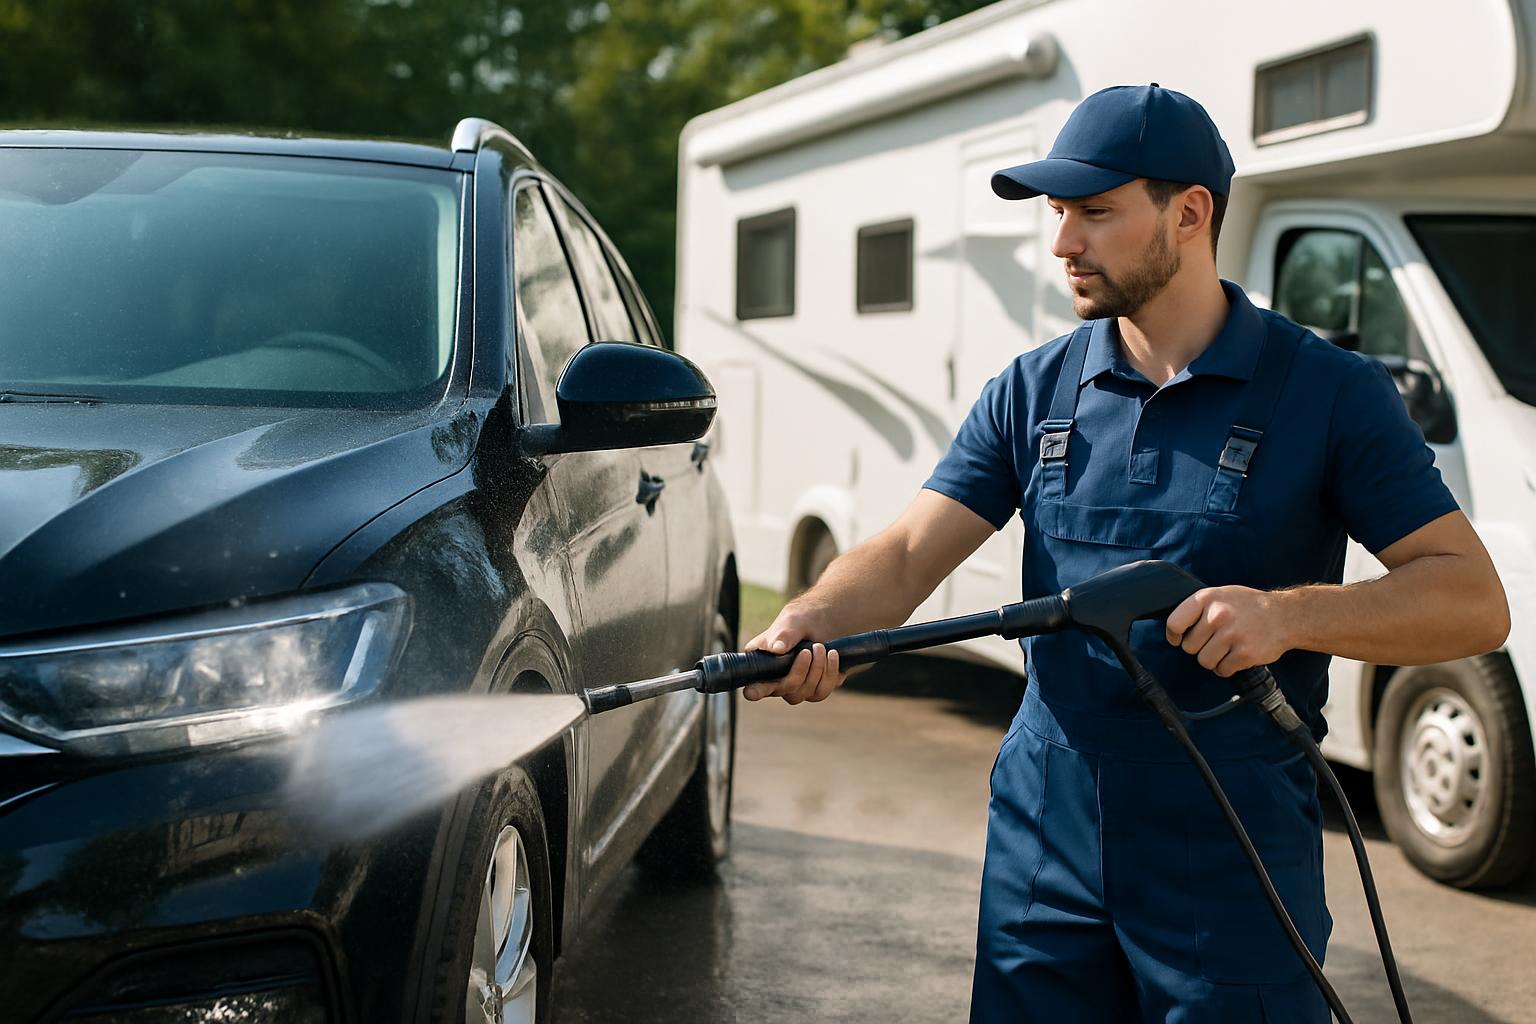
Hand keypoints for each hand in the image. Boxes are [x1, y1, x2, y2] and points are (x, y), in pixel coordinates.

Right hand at [741, 606, 845, 703]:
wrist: (825, 621)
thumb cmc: (800, 619)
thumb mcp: (791, 621)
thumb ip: (783, 634)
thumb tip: (777, 649)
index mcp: (762, 664)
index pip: (755, 683)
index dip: (755, 690)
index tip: (751, 692)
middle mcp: (777, 680)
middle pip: (785, 690)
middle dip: (801, 671)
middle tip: (812, 648)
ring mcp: (797, 687)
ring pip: (805, 693)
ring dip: (817, 670)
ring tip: (822, 647)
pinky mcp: (815, 688)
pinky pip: (822, 691)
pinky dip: (829, 674)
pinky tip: (832, 656)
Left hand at [1165, 586, 1291, 677]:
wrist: (1286, 615)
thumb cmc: (1249, 606)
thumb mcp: (1221, 595)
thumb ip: (1199, 607)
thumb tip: (1173, 627)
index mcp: (1207, 598)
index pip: (1174, 623)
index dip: (1174, 635)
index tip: (1179, 639)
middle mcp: (1218, 615)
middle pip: (1189, 647)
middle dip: (1200, 647)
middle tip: (1216, 640)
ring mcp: (1232, 634)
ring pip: (1204, 661)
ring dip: (1214, 660)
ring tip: (1227, 648)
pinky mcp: (1245, 653)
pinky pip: (1222, 670)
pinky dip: (1228, 667)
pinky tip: (1237, 655)